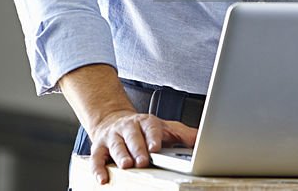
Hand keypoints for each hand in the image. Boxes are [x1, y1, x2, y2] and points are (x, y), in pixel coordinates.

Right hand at [58, 64, 198, 184]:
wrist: (113, 119)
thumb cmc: (143, 129)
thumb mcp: (164, 128)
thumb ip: (182, 134)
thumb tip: (201, 140)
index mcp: (145, 122)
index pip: (150, 127)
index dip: (153, 137)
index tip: (156, 146)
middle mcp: (127, 127)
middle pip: (132, 136)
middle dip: (137, 148)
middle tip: (143, 160)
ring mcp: (113, 137)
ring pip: (115, 145)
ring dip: (120, 155)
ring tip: (126, 165)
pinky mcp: (99, 147)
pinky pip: (96, 158)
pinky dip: (97, 168)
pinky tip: (102, 178)